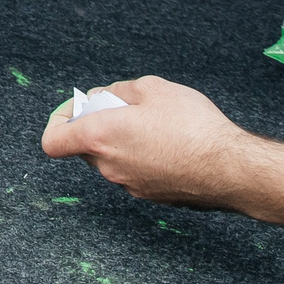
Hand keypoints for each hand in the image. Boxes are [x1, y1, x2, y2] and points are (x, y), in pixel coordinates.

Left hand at [41, 76, 264, 208]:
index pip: (53, 142)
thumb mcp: (153, 87)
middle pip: (84, 147)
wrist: (231, 169)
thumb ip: (120, 90)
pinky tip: (169, 143)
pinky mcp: (152, 196)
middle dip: (96, 125)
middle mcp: (109, 167)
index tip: (76, 109)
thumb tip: (109, 97)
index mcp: (100, 137)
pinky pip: (134, 171)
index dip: (58, 122)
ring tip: (152, 123)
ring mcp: (130, 185)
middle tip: (121, 107)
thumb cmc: (192, 125)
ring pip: (111, 159)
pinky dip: (141, 156)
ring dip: (121, 141)